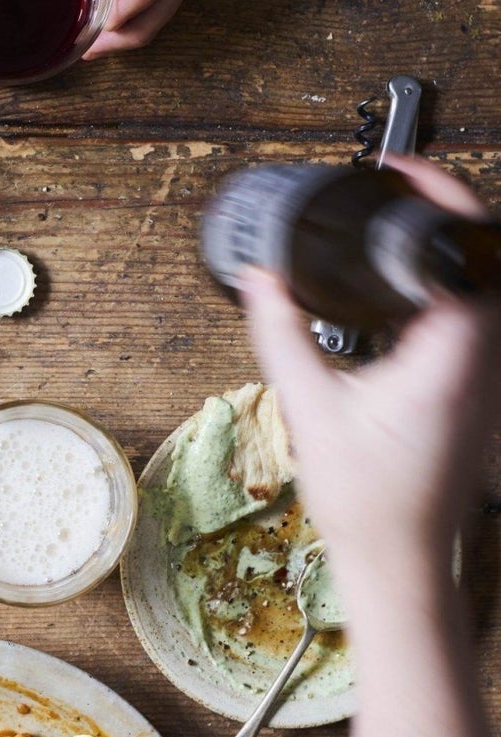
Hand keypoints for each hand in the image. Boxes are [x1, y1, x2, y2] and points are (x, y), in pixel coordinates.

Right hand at [242, 156, 500, 736]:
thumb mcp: (310, 407)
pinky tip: (404, 300)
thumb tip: (258, 281)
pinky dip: (445, 293)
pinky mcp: (477, 396)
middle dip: (446, 214)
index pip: (467, 246)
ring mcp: (487, 380)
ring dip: (449, 254)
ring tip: (400, 234)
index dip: (440, 195)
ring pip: (485, 290)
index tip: (402, 172)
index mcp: (451, 355)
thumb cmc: (369, 504)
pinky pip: (474, 322)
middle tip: (401, 191)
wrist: (399, 563)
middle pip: (487, 258)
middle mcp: (482, 362)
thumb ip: (281, 333)